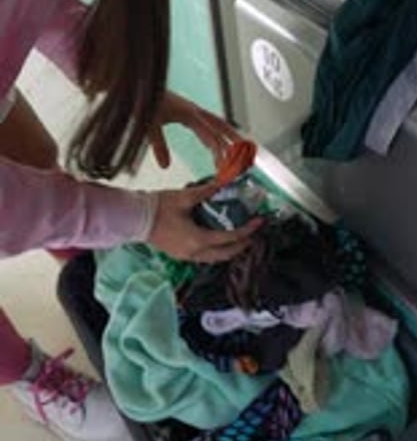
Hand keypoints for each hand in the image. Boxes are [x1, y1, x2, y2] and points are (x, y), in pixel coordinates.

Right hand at [148, 180, 262, 262]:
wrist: (134, 218)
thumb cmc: (157, 207)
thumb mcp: (185, 197)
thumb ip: (207, 191)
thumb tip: (225, 182)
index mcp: (197, 240)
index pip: (229, 239)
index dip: (247, 230)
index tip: (258, 222)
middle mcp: (194, 253)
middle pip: (225, 255)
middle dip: (242, 245)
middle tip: (254, 233)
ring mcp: (186, 256)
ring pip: (215, 258)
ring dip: (229, 249)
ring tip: (240, 237)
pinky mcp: (180, 254)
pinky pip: (205, 256)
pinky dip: (217, 249)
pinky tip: (219, 239)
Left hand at [150, 91, 241, 169]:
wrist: (140, 83)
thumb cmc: (145, 99)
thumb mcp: (149, 124)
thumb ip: (159, 145)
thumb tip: (165, 165)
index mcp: (189, 113)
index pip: (210, 135)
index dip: (218, 150)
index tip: (224, 164)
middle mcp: (194, 110)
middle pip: (221, 126)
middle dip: (235, 139)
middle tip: (247, 151)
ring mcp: (192, 109)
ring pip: (217, 122)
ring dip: (230, 134)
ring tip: (241, 146)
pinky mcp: (187, 110)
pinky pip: (209, 121)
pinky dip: (217, 130)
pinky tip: (216, 138)